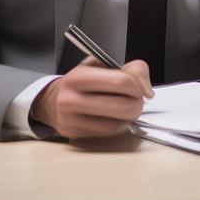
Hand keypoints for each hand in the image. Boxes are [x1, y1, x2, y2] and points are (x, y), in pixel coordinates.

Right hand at [30, 57, 153, 138]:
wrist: (52, 101)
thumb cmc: (81, 82)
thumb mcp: (100, 65)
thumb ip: (129, 69)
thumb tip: (147, 91)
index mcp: (78, 77)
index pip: (121, 82)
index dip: (137, 85)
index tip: (138, 87)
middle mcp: (71, 99)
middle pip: (122, 106)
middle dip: (137, 103)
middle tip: (137, 99)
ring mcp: (72, 120)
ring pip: (117, 123)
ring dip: (130, 116)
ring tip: (128, 108)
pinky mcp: (75, 134)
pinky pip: (109, 132)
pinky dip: (120, 125)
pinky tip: (117, 117)